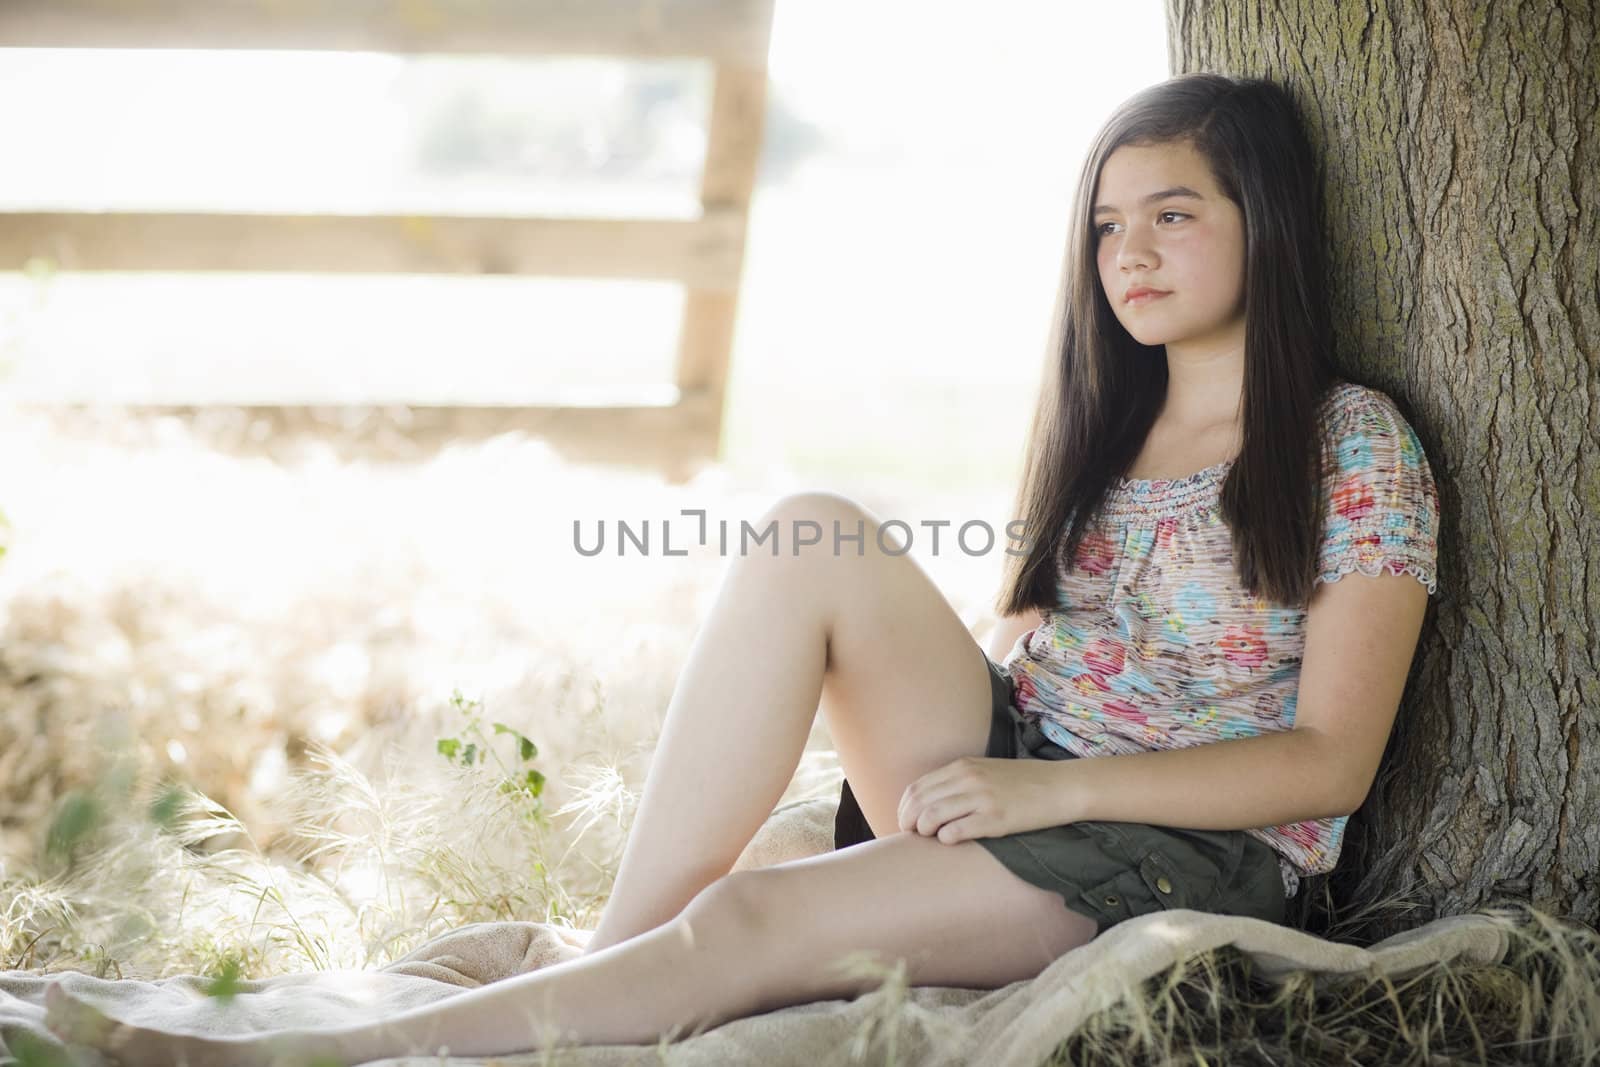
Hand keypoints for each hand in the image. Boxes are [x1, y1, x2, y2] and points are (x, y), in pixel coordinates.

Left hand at [897, 756, 1065, 843]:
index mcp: (963, 767)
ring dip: (923, 831)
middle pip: (918, 802)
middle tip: (909, 834)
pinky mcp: (997, 819)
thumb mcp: (985, 771)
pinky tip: (950, 840)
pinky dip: (946, 838)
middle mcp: (968, 779)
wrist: (1061, 786)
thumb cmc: (1022, 782)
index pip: (917, 787)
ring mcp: (982, 798)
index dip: (903, 807)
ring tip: (929, 838)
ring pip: (932, 817)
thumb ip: (958, 781)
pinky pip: (956, 832)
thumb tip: (928, 803)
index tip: (904, 821)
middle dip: (907, 821)